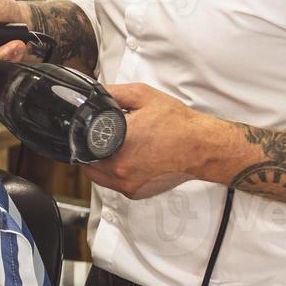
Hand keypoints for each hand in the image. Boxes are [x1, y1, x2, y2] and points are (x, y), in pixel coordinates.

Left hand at [82, 83, 221, 198]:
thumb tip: (94, 93)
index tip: (88, 131)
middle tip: (104, 138)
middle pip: (87, 161)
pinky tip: (129, 160)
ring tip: (118, 148)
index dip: (81, 136)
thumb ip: (113, 93)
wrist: (203, 147)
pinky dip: (117, 173)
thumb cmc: (179, 124)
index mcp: (118, 143)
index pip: (81, 143)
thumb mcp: (142, 96)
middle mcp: (120, 168)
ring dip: (101, 163)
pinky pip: (115, 184)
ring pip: (98, 175)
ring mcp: (127, 184)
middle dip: (91, 149)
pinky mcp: (136, 192)